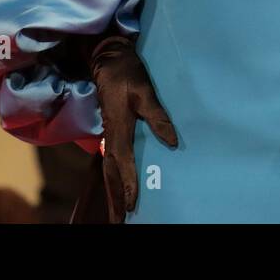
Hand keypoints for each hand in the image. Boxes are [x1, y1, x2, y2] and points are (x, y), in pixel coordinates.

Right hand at [87, 35, 177, 222]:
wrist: (107, 58)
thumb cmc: (128, 73)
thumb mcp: (145, 91)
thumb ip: (158, 116)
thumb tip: (172, 142)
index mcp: (119, 127)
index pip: (123, 162)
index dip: (128, 183)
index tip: (132, 204)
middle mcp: (111, 134)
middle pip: (110, 172)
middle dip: (115, 197)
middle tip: (120, 221)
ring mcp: (109, 132)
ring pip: (108, 168)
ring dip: (112, 190)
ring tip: (117, 212)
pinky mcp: (111, 130)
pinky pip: (110, 160)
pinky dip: (113, 177)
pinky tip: (117, 185)